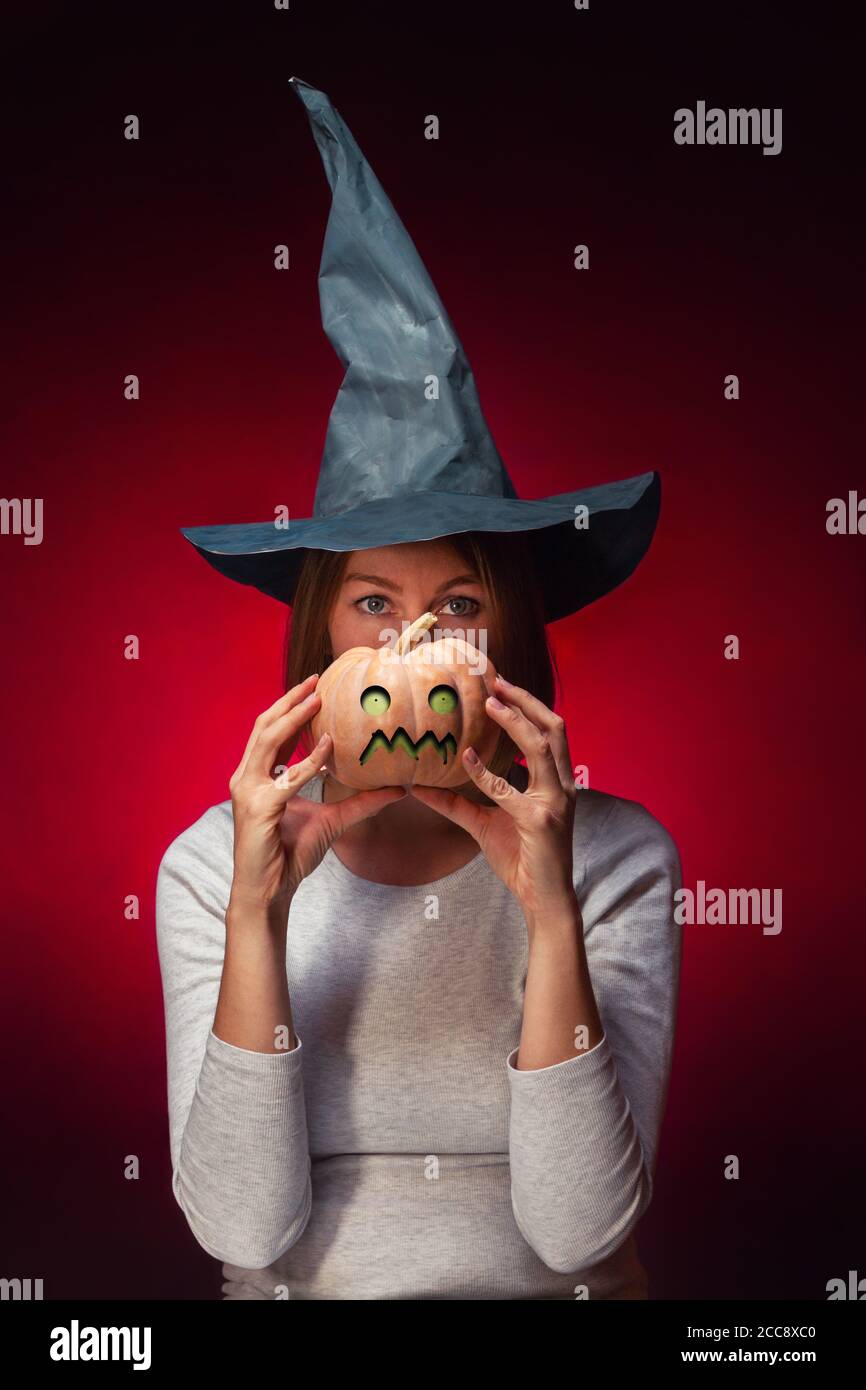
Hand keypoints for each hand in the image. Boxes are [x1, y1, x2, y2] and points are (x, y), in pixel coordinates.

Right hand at [228, 673, 405, 912]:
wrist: (269, 890)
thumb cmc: (291, 855)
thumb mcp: (333, 820)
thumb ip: (362, 802)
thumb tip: (400, 790)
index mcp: (257, 777)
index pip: (271, 732)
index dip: (291, 707)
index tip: (315, 687)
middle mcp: (247, 779)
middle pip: (265, 726)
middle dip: (290, 700)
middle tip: (316, 679)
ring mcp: (249, 792)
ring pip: (269, 741)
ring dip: (294, 716)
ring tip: (317, 698)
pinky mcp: (259, 810)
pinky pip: (287, 778)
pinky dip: (309, 760)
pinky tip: (331, 745)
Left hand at [408, 674, 577, 915]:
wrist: (542, 898)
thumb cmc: (521, 859)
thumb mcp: (484, 824)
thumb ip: (456, 803)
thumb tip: (417, 787)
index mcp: (556, 782)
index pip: (549, 732)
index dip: (528, 705)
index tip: (500, 686)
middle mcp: (562, 786)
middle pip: (554, 727)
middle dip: (527, 700)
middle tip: (496, 681)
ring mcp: (555, 802)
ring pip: (542, 747)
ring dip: (516, 720)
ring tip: (490, 702)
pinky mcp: (540, 821)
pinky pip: (509, 790)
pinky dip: (487, 773)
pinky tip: (465, 760)